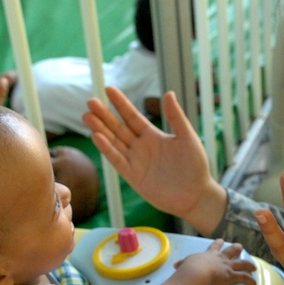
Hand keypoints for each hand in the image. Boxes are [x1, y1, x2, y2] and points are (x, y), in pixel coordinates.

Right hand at [83, 87, 226, 234]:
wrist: (196, 195)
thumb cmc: (195, 166)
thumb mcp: (187, 137)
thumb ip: (176, 117)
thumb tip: (169, 93)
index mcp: (153, 135)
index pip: (132, 116)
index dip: (120, 103)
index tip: (108, 89)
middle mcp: (140, 147)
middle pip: (118, 127)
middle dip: (104, 115)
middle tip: (90, 101)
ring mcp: (135, 161)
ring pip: (113, 142)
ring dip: (100, 129)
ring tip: (87, 116)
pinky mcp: (133, 176)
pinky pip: (117, 160)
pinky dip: (107, 149)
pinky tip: (97, 136)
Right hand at [174, 239, 256, 284]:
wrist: (195, 273)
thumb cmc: (188, 269)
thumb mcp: (184, 264)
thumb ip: (183, 264)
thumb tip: (177, 265)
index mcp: (209, 254)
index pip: (215, 246)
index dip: (218, 243)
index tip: (221, 240)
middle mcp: (220, 258)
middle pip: (231, 250)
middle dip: (236, 248)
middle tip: (240, 247)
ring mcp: (227, 266)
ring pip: (242, 263)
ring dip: (249, 265)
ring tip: (254, 267)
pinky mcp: (231, 276)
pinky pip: (244, 278)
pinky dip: (251, 281)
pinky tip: (255, 284)